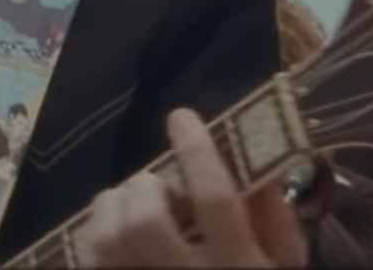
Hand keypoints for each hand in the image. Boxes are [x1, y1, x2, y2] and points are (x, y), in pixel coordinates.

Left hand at [77, 109, 308, 267]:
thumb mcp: (282, 261)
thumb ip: (274, 215)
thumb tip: (259, 161)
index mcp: (238, 263)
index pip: (214, 198)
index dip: (195, 151)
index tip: (181, 117)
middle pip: (146, 221)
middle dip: (146, 189)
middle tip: (160, 189)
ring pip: (108, 238)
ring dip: (115, 205)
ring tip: (134, 205)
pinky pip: (91, 257)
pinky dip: (96, 232)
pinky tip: (116, 230)